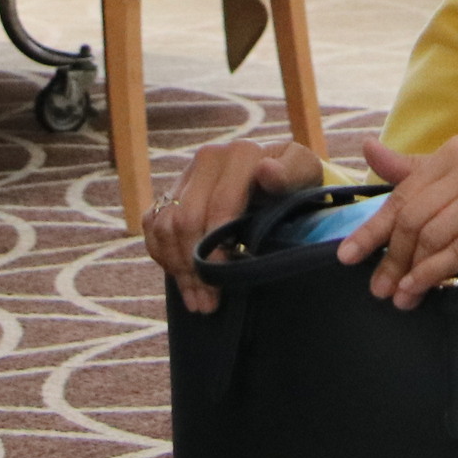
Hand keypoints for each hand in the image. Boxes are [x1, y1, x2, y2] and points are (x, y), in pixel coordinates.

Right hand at [142, 138, 325, 313]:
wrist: (283, 176)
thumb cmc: (297, 182)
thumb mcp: (305, 175)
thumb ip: (291, 173)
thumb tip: (266, 172)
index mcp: (241, 154)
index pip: (219, 208)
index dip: (216, 249)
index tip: (221, 282)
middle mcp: (209, 158)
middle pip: (186, 220)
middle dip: (194, 267)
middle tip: (207, 303)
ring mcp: (188, 174)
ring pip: (165, 225)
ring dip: (177, 268)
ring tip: (197, 300)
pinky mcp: (173, 190)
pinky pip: (152, 224)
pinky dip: (162, 254)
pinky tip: (181, 279)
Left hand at [338, 137, 457, 309]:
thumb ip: (416, 172)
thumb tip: (368, 150)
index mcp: (455, 153)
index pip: (401, 193)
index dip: (372, 229)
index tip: (348, 256)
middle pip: (413, 217)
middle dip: (390, 257)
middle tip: (378, 290)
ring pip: (433, 235)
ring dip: (410, 272)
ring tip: (399, 298)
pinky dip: (435, 273)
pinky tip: (421, 290)